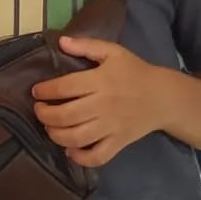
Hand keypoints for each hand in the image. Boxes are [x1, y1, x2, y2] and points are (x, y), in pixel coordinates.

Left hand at [32, 37, 163, 166]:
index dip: (45, 91)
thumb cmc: (135, 72)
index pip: (64, 87)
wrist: (164, 97)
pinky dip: (81, 158)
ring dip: (56, 135)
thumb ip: (86, 45)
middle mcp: (103, 105)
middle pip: (66, 115)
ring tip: (49, 128)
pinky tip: (70, 150)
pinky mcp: (119, 142)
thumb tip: (61, 41)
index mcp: (100, 81)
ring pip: (77, 137)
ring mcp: (111, 127)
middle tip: (39, 111)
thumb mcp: (113, 52)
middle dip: (45, 115)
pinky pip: (98, 156)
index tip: (36, 92)